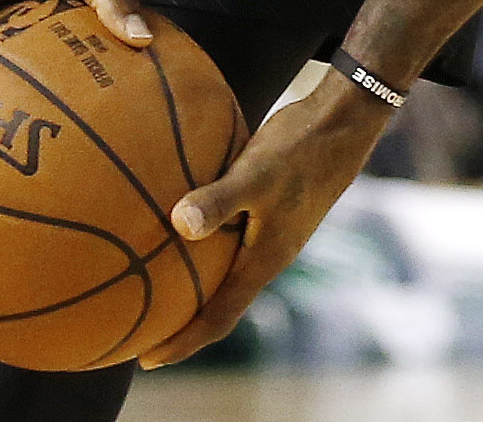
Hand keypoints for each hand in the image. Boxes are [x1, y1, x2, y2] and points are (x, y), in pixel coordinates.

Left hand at [138, 74, 393, 366]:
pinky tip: (178, 233)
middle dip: (182, 324)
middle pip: (221, 305)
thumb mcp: (255, 174)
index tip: (146, 360)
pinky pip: (228, 245)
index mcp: (265, 260)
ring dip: (192, 290)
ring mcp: (270, 233)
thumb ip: (218, 200)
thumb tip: (178, 223)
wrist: (343, 122)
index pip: (219, 316)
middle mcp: (267, 254)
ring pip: (225, 274)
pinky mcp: (268, 210)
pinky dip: (201, 253)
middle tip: (139, 334)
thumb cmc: (301, 148)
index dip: (183, 342)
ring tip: (152, 290)